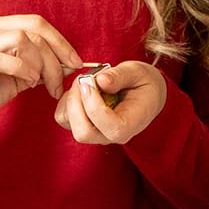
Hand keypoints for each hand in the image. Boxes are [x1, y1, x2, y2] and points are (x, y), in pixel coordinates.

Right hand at [0, 14, 80, 144]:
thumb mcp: (13, 78)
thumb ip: (36, 67)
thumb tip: (68, 63)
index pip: (35, 23)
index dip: (60, 41)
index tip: (76, 62)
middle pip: (34, 29)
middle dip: (57, 56)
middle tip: (61, 82)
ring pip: (23, 40)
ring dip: (42, 65)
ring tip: (42, 85)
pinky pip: (5, 58)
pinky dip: (23, 69)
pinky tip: (28, 82)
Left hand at [53, 62, 167, 144]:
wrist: (145, 94)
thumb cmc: (144, 84)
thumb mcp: (138, 73)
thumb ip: (121, 76)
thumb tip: (100, 80)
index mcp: (129, 126)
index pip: (111, 128)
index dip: (95, 107)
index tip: (89, 83)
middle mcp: (109, 135)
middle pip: (83, 133)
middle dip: (76, 103)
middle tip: (83, 79)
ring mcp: (94, 133)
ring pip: (69, 124)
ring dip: (70, 100)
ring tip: (84, 81)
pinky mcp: (82, 125)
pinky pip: (64, 117)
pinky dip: (65, 101)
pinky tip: (80, 88)